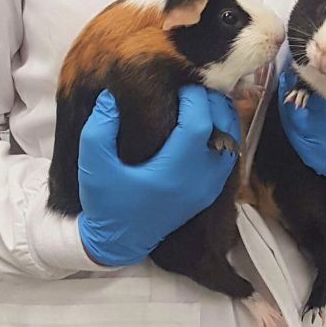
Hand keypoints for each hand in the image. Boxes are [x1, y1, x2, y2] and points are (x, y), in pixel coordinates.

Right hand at [77, 85, 239, 265]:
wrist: (118, 241)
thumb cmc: (107, 203)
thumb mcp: (93, 165)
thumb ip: (99, 128)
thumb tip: (110, 97)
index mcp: (173, 173)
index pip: (199, 124)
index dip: (193, 97)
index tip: (177, 85)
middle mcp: (198, 181)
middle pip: (224, 128)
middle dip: (212, 100)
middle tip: (193, 86)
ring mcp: (207, 187)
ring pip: (232, 140)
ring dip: (221, 115)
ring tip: (201, 99)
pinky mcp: (209, 191)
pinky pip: (229, 153)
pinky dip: (223, 132)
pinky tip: (205, 121)